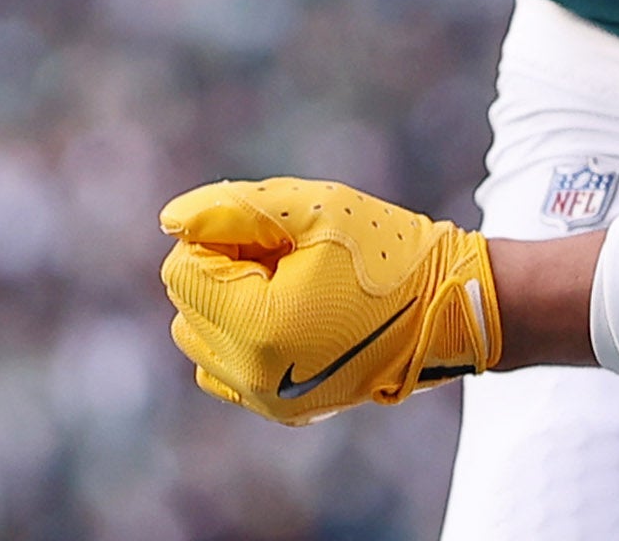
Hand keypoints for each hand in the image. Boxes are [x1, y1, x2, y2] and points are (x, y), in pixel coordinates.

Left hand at [160, 178, 501, 424]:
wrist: (448, 307)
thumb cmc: (389, 252)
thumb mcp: (316, 210)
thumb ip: (234, 208)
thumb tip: (170, 221)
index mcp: (257, 326)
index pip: (183, 271)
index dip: (222, 237)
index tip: (275, 234)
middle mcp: (251, 374)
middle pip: (187, 305)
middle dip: (224, 271)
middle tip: (288, 256)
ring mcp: (265, 399)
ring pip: (199, 339)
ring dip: (229, 305)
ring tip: (291, 286)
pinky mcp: (281, 409)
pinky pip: (223, 369)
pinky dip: (242, 338)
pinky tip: (292, 316)